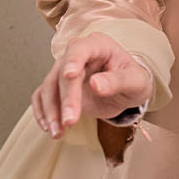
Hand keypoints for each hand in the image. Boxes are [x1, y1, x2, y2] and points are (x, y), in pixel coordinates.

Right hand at [31, 33, 153, 138]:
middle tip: (69, 122)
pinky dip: (43, 113)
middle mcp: (76, 55)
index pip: (80, 49)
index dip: (73, 61)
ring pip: (49, 87)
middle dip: (65, 99)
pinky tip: (50, 128)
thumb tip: (97, 84)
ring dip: (50, 111)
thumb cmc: (133, 81)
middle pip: (62, 74)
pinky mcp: (57, 87)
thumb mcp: (136, 81)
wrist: (126, 91)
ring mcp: (64, 71)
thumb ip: (118, 81)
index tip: (70, 76)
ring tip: (57, 132)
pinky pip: (42, 97)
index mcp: (97, 45)